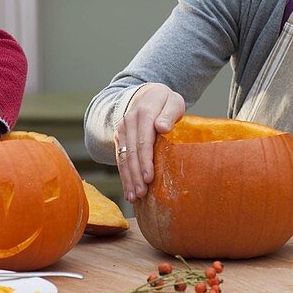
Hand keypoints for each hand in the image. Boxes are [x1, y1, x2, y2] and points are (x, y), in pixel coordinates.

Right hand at [114, 83, 184, 202]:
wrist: (146, 94)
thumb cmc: (165, 102)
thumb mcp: (173, 102)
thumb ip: (169, 114)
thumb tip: (162, 128)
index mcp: (143, 113)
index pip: (143, 140)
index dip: (145, 160)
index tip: (149, 178)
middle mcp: (128, 122)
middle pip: (131, 152)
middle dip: (135, 175)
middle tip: (141, 193)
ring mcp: (121, 130)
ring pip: (123, 158)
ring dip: (128, 179)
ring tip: (133, 197)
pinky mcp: (119, 138)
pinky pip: (120, 159)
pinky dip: (124, 175)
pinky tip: (128, 191)